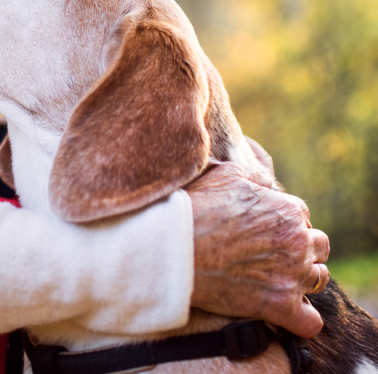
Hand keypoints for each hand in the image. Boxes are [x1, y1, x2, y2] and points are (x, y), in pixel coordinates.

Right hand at [188, 162, 329, 338]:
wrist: (176, 247)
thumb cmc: (198, 207)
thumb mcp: (227, 175)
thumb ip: (256, 177)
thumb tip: (267, 183)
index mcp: (287, 210)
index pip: (301, 215)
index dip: (283, 221)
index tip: (265, 228)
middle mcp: (297, 242)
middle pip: (319, 246)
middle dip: (301, 247)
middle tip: (273, 252)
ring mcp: (292, 276)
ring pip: (319, 279)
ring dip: (304, 278)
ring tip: (278, 278)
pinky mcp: (281, 307)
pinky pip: (311, 321)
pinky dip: (302, 318)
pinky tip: (286, 311)